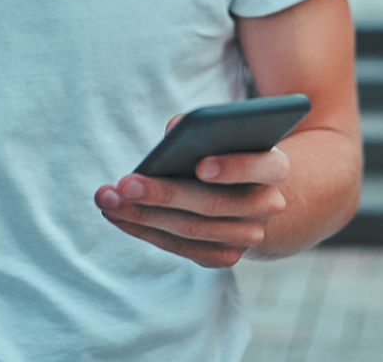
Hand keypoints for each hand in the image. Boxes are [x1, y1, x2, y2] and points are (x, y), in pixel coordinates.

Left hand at [94, 115, 290, 268]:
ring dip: (143, 216)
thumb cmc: (230, 148)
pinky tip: (116, 214)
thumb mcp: (225, 132)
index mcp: (275, 167)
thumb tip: (173, 133)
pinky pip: (178, 246)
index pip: (262, 167)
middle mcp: (267, 207)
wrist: (255, 191)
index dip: (232, 168)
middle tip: (125, 183)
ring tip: (107, 199)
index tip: (200, 165)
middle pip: (213, 205)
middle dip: (164, 195)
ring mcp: (246, 237)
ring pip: (190, 230)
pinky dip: (144, 229)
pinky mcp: (222, 255)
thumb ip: (202, 126)